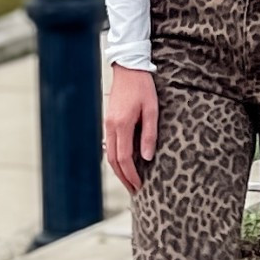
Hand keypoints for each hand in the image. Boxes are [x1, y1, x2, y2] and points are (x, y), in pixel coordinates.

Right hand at [105, 64, 158, 194]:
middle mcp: (111, 127)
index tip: (140, 186)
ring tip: (130, 181)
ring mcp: (107, 124)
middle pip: (113, 160)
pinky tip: (125, 163)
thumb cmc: (143, 87)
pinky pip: (110, 145)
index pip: (124, 158)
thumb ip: (149, 134)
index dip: (131, 175)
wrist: (129, 68)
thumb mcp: (152, 110)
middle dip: (123, 177)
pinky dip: (116, 158)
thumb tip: (147, 157)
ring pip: (109, 154)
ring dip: (118, 170)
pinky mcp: (109, 121)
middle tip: (135, 190)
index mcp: (121, 125)